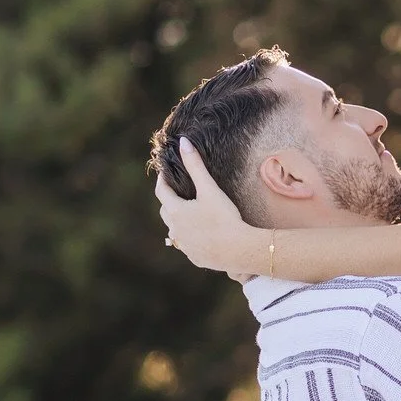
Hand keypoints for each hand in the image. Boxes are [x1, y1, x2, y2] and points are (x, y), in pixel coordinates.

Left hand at [157, 139, 265, 276]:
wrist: (239, 250)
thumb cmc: (224, 218)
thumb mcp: (210, 189)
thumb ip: (195, 166)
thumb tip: (183, 142)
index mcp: (175, 211)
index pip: (161, 192)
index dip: (162, 180)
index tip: (165, 174)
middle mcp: (175, 230)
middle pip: (166, 211)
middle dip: (170, 201)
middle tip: (177, 192)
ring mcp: (184, 246)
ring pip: (175, 230)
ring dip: (179, 221)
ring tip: (188, 214)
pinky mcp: (195, 257)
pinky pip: (187, 245)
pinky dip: (190, 237)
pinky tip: (200, 235)